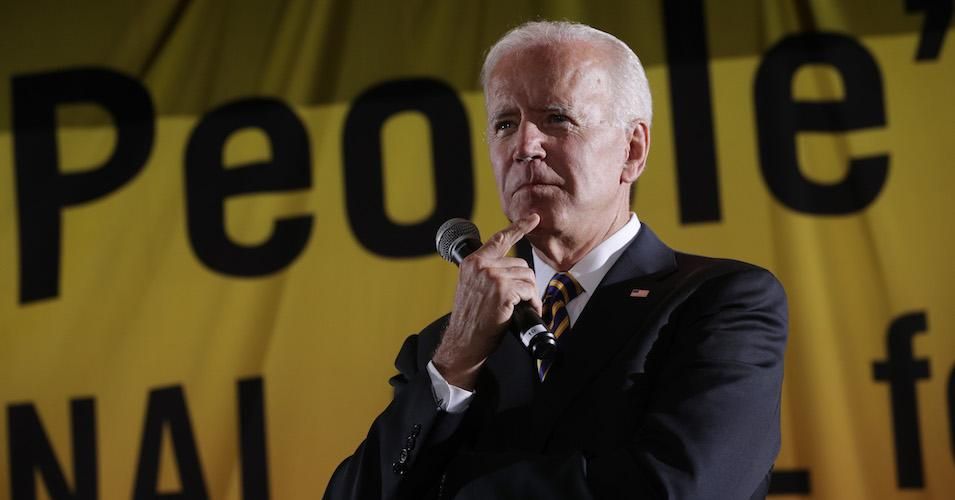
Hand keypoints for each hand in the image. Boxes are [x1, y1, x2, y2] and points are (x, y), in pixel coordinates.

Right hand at [432, 214, 541, 389]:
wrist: (464, 340)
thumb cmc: (471, 319)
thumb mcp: (472, 288)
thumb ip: (486, 273)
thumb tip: (512, 271)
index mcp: (472, 262)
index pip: (499, 239)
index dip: (519, 227)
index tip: (534, 218)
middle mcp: (481, 265)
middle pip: (520, 264)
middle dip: (525, 283)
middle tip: (522, 300)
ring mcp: (492, 276)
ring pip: (527, 277)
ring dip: (530, 294)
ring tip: (522, 307)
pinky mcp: (503, 290)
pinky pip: (529, 290)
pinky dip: (532, 302)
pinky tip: (525, 311)